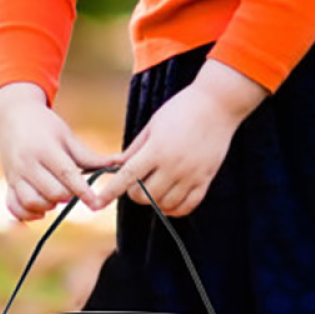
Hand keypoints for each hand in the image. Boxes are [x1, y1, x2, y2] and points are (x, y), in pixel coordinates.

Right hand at [0, 88, 121, 222]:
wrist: (14, 115)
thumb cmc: (45, 125)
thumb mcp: (67, 136)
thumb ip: (89, 156)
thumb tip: (120, 164)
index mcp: (45, 149)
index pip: (66, 174)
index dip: (82, 191)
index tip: (96, 202)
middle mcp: (27, 164)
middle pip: (52, 192)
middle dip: (68, 196)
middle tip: (72, 189)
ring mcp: (15, 175)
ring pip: (32, 202)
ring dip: (49, 206)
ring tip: (56, 196)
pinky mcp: (8, 183)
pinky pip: (14, 207)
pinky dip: (27, 214)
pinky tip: (41, 210)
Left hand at [89, 78, 246, 218]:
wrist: (217, 104)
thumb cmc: (181, 109)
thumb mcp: (153, 124)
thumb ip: (135, 149)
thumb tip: (117, 167)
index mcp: (157, 149)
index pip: (128, 177)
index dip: (110, 192)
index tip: (97, 203)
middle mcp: (174, 166)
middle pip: (145, 196)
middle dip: (134, 193)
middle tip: (136, 183)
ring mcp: (192, 175)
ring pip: (165, 204)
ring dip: (154, 201)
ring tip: (154, 188)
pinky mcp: (206, 179)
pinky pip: (187, 206)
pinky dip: (174, 208)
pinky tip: (169, 200)